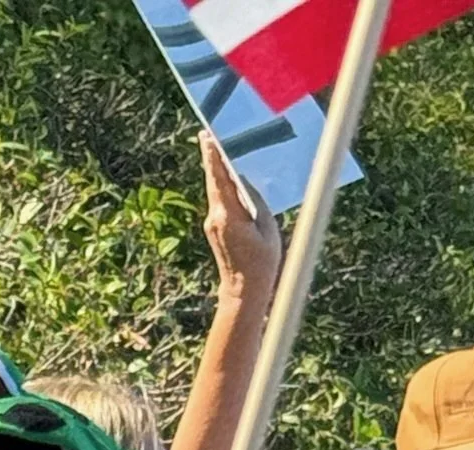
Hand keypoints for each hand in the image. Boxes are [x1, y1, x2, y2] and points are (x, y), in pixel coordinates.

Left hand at [200, 131, 280, 306]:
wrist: (243, 292)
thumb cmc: (261, 264)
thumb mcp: (267, 230)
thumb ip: (256, 202)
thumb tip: (244, 182)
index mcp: (228, 216)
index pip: (219, 179)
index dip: (213, 157)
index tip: (208, 137)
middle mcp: (215, 218)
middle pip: (213, 181)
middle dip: (210, 157)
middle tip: (207, 133)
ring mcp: (212, 224)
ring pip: (215, 191)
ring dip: (217, 171)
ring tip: (217, 148)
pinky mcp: (215, 229)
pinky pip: (220, 202)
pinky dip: (223, 187)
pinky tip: (228, 177)